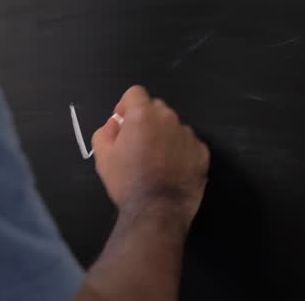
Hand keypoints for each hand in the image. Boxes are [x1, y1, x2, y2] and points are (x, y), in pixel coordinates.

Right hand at [92, 86, 209, 227]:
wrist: (157, 210)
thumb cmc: (126, 181)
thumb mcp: (102, 156)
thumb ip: (106, 131)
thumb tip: (116, 124)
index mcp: (143, 114)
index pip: (135, 93)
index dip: (126, 106)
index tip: (123, 124)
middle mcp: (169, 118)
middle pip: (156, 108)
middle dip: (146, 121)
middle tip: (138, 145)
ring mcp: (188, 135)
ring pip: (173, 126)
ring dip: (164, 136)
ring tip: (156, 162)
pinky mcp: (202, 152)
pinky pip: (188, 144)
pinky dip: (180, 152)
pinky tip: (172, 171)